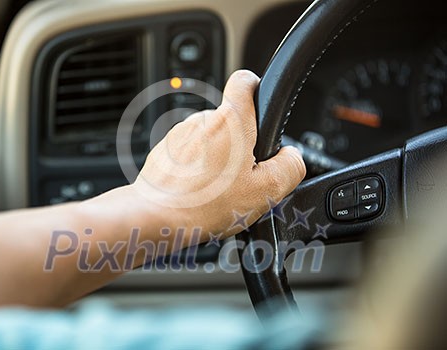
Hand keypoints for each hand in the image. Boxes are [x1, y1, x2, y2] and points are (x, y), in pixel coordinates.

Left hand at [133, 70, 305, 238]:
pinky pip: (189, 154)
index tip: (260, 107)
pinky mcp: (165, 151)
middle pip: (231, 122)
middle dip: (240, 145)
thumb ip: (289, 167)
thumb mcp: (265, 192)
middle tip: (241, 177)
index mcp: (231, 122)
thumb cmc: (205, 205)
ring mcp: (180, 135)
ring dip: (217, 159)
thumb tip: (292, 157)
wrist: (156, 218)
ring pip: (210, 140)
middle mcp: (202, 121)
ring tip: (216, 191)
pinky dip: (196, 168)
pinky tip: (198, 192)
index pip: (245, 81)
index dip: (256, 89)